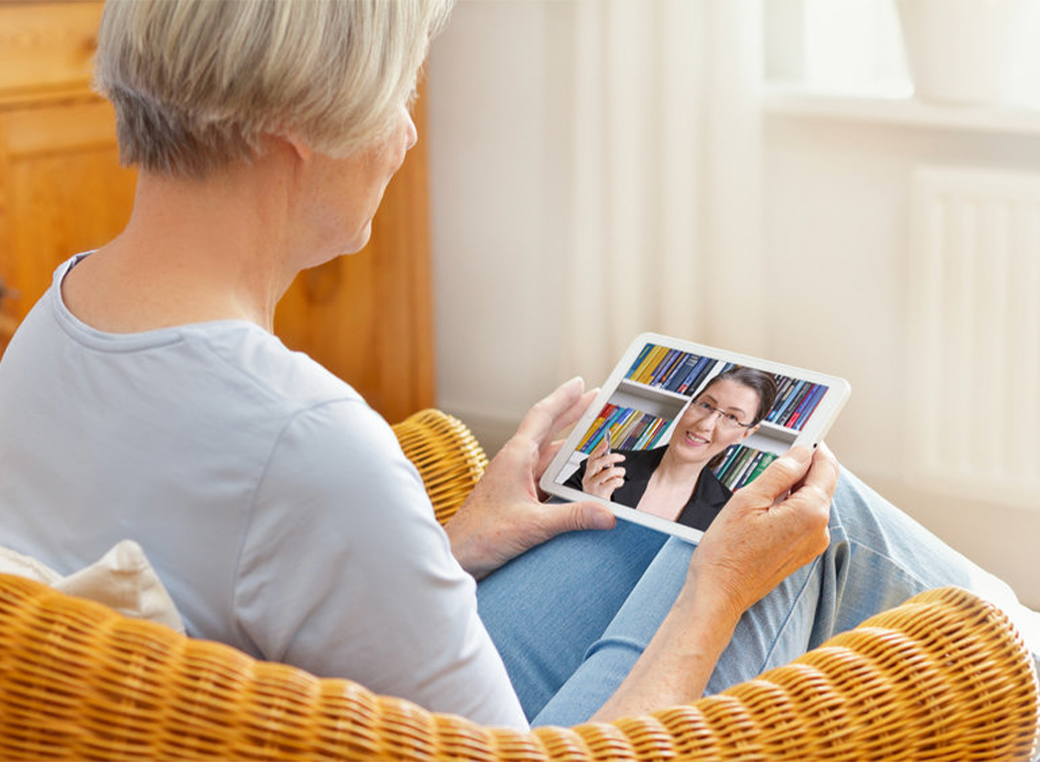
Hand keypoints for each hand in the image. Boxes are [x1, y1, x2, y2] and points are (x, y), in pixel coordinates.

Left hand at [445, 378, 615, 579]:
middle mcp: (515, 463)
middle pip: (550, 430)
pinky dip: (565, 472)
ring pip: (550, 455)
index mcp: (516, 457)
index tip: (581, 383)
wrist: (457, 555)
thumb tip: (607, 514)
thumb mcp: (533, 524)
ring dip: (572, 445)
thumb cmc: (481, 535)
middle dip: (574, 413)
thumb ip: (572, 517)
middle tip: (597, 400)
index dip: (564, 398)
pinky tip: (579, 476)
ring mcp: (515, 479)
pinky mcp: (516, 496)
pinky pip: (547, 477)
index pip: (543, 416)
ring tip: (595, 436)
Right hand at [580, 438, 625, 498]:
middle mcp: (588, 479)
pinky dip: (620, 481)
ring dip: (619, 471)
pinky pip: (613, 482)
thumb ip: (606, 469)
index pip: (591, 459)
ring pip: (608, 472)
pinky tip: (619, 483)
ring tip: (622, 474)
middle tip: (622, 457)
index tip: (606, 443)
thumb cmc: (601, 494)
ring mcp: (593, 487)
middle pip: (598, 463)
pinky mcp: (600, 493)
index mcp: (588, 475)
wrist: (599, 510)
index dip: (598, 450)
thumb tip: (613, 458)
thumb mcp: (601, 480)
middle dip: (612, 457)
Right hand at [685, 444, 838, 623]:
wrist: (719, 592)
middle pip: (822, 484)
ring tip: (760, 492)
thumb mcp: (749, 499)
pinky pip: (804, 519)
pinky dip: (789, 507)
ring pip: (811, 501)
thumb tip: (801, 453)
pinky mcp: (802, 553)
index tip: (804, 436)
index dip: (815, 447)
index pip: (826, 466)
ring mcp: (813, 544)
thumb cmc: (727, 551)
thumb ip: (781, 471)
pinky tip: (764, 511)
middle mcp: (819, 529)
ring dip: (793, 489)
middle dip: (803, 468)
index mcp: (811, 512)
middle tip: (775, 460)